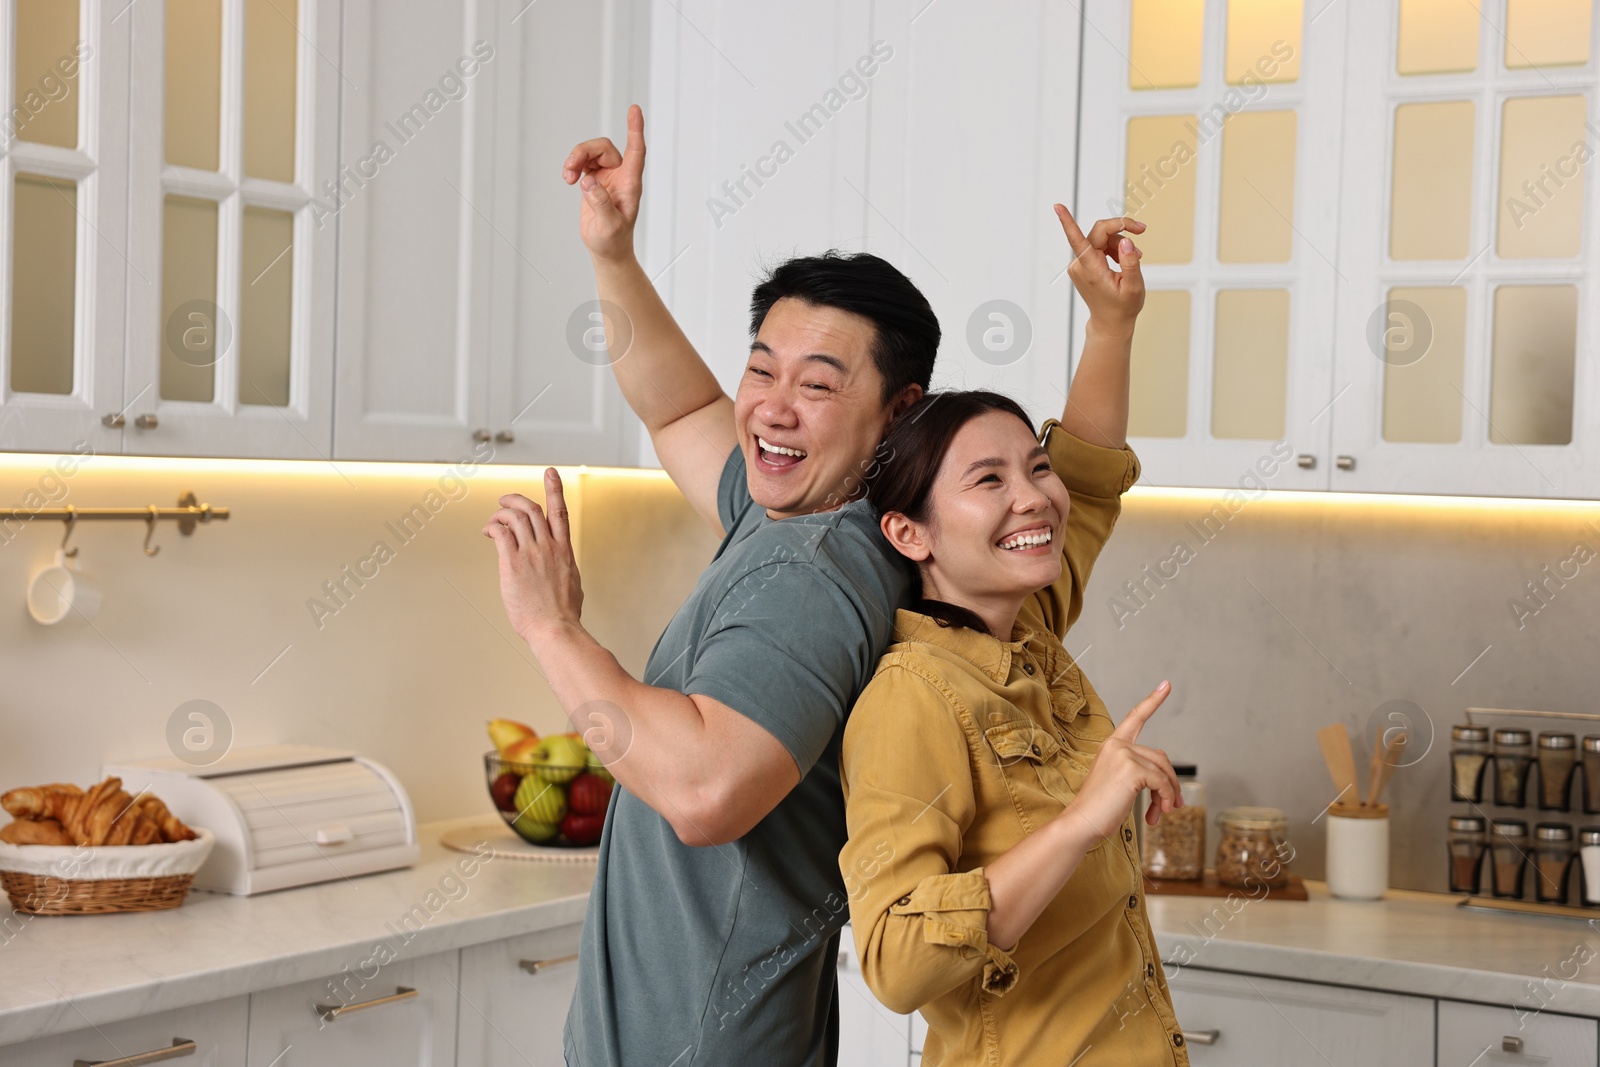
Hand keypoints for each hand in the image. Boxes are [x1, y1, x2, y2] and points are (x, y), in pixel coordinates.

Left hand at [483, 469, 583, 644]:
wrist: (555, 627)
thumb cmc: (563, 614)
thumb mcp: (572, 583)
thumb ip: (564, 568)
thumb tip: (561, 569)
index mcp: (564, 551)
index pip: (560, 512)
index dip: (554, 489)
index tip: (550, 473)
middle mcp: (548, 547)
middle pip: (531, 509)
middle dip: (516, 499)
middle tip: (505, 499)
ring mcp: (531, 553)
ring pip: (514, 517)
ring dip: (500, 512)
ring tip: (493, 517)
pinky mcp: (512, 563)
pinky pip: (500, 534)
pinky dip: (492, 527)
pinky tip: (488, 532)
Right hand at [562, 104, 645, 261]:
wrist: (607, 250)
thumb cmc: (613, 240)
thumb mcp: (609, 225)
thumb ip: (601, 203)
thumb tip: (589, 181)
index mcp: (630, 184)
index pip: (636, 151)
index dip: (635, 129)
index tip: (634, 109)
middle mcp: (621, 176)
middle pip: (604, 148)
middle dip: (584, 152)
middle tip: (570, 169)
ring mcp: (608, 177)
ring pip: (591, 153)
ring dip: (576, 159)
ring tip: (567, 177)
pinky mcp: (595, 181)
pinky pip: (584, 162)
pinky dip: (574, 166)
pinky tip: (569, 179)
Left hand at [1054, 206, 1144, 337]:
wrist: (1111, 322)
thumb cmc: (1123, 307)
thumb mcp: (1134, 286)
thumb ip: (1130, 262)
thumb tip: (1126, 241)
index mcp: (1091, 270)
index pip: (1078, 240)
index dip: (1068, 222)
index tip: (1057, 206)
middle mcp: (1080, 265)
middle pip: (1099, 232)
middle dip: (1121, 228)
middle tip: (1141, 230)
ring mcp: (1079, 264)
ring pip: (1101, 238)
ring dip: (1120, 243)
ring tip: (1136, 257)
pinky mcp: (1082, 264)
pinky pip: (1099, 246)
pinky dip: (1113, 248)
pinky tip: (1124, 259)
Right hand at [1063, 681, 1180, 841]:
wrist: (1081, 824)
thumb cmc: (1099, 809)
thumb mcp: (1120, 784)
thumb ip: (1141, 772)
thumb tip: (1171, 782)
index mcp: (1112, 745)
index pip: (1135, 718)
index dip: (1153, 701)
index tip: (1166, 684)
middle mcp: (1117, 745)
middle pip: (1160, 758)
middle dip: (1170, 783)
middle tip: (1173, 806)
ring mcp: (1124, 755)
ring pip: (1163, 771)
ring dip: (1169, 795)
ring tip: (1163, 813)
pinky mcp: (1131, 770)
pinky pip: (1162, 783)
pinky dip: (1165, 800)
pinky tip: (1156, 815)